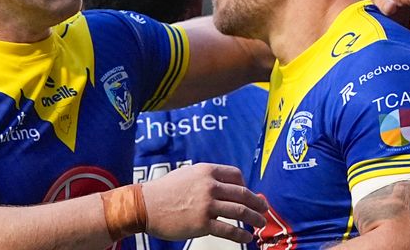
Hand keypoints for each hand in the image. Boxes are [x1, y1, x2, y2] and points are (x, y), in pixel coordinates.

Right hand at [142, 163, 266, 242]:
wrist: (145, 205)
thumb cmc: (164, 190)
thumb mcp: (186, 174)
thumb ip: (205, 177)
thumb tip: (222, 185)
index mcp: (206, 171)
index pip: (236, 175)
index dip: (246, 185)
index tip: (249, 194)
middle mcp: (210, 186)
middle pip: (243, 194)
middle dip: (258, 203)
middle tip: (264, 209)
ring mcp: (207, 205)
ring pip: (240, 212)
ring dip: (254, 219)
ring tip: (259, 224)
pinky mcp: (203, 224)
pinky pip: (229, 230)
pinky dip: (241, 235)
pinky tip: (246, 238)